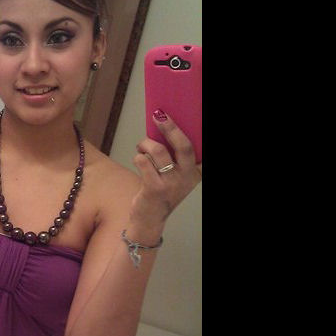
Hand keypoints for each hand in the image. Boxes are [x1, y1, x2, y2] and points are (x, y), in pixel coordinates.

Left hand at [131, 110, 201, 225]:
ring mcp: (172, 184)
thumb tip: (164, 127)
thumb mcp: (175, 176)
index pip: (196, 147)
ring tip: (142, 146)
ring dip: (146, 143)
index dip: (187, 131)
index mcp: (196, 172)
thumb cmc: (162, 191)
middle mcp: (187, 177)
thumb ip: (174, 157)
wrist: (150, 219)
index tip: (177, 116)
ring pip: (158, 151)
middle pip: (183, 145)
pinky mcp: (154, 188)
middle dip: (170, 127)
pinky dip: (138, 156)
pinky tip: (139, 159)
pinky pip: (143, 162)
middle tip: (159, 116)